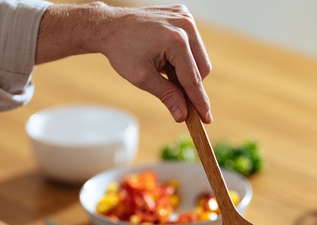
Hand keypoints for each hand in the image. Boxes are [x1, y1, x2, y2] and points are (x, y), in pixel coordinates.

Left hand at [35, 3, 212, 123]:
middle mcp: (185, 25)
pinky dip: (184, 54)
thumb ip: (166, 96)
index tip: (207, 119)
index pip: (193, 79)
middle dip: (190, 83)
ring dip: (187, 68)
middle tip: (170, 86)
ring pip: (200, 56)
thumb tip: (182, 115)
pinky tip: (165, 53)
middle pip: (202, 68)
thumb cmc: (122, 51)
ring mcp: (185, 16)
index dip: (199, 102)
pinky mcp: (183, 13)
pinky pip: (193, 43)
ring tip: (164, 66)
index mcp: (176, 40)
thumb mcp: (142, 78)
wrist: (110, 26)